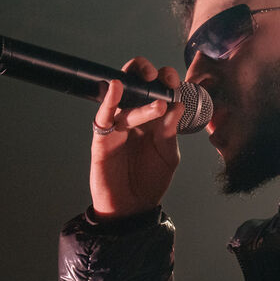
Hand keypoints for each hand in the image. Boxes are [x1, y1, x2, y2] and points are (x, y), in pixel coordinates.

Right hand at [90, 57, 183, 219]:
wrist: (131, 207)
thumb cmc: (150, 180)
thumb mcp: (168, 156)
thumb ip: (171, 132)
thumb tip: (177, 105)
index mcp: (155, 119)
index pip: (159, 91)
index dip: (167, 81)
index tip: (176, 81)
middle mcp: (136, 117)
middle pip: (137, 85)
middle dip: (148, 73)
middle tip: (161, 76)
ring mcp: (118, 125)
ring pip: (124, 98)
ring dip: (139, 91)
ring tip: (154, 95)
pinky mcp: (103, 136)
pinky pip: (105, 114)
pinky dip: (110, 100)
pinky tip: (117, 87)